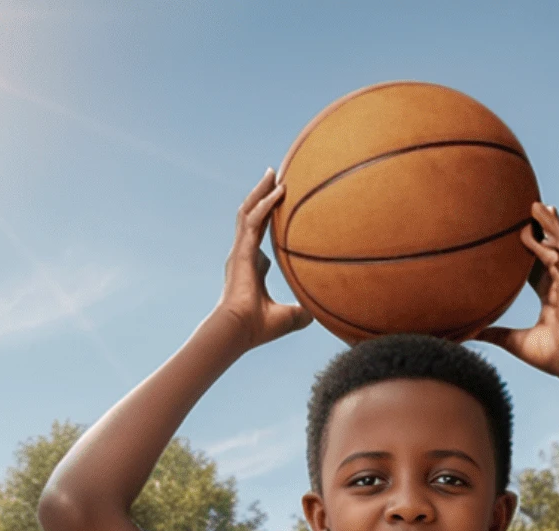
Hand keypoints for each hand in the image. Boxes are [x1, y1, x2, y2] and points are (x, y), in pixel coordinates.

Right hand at [216, 170, 312, 349]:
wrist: (239, 329)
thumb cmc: (259, 327)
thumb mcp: (290, 318)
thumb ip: (303, 313)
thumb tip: (319, 314)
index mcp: (251, 267)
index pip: (258, 237)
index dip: (267, 221)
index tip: (280, 208)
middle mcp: (243, 255)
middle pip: (251, 217)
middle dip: (262, 196)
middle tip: (273, 178)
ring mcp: (240, 250)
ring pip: (249, 211)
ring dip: (261, 192)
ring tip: (272, 174)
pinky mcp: (241, 250)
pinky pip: (253, 220)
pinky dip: (266, 205)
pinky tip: (278, 192)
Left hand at [479, 202, 558, 380]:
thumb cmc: (551, 355)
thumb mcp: (514, 341)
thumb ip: (495, 334)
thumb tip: (470, 335)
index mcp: (550, 297)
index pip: (537, 267)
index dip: (529, 251)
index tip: (515, 237)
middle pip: (549, 250)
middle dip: (539, 231)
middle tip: (523, 213)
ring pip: (558, 242)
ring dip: (548, 223)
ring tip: (534, 204)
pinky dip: (556, 228)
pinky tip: (545, 213)